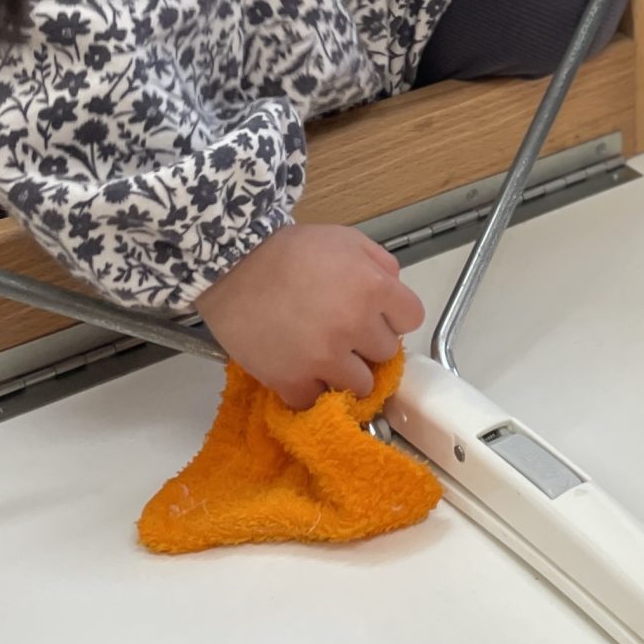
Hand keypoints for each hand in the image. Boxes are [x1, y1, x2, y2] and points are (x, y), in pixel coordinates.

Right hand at [198, 222, 425, 408]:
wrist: (231, 266)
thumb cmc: (289, 250)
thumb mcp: (346, 240)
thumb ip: (382, 265)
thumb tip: (395, 294)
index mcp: (372, 288)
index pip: (412, 319)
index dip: (393, 315)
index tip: (375, 313)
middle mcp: (354, 326)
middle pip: (386, 353)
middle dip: (368, 342)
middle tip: (344, 331)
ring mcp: (324, 358)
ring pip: (361, 386)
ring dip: (347, 373)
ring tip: (325, 357)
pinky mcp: (292, 381)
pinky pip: (319, 403)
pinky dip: (313, 393)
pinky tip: (303, 374)